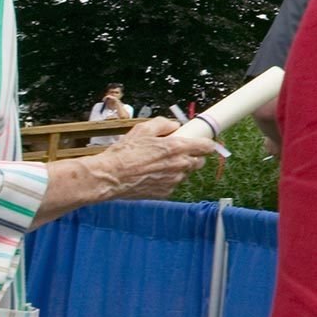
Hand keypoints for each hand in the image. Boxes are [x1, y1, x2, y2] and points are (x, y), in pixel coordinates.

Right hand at [94, 118, 214, 199]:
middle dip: (192, 156)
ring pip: (185, 173)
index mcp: (177, 148)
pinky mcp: (165, 192)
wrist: (110, 177)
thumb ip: (164, 124)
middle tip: (177, 152)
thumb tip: (175, 126)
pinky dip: (167, 180)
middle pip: (199, 162)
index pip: (207, 147)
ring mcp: (173, 181)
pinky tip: (152, 175)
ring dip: (178, 169)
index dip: (206, 143)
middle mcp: (179, 165)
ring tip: (158, 164)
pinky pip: (172, 184)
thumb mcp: (143, 129)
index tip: (202, 142)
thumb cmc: (125, 153)